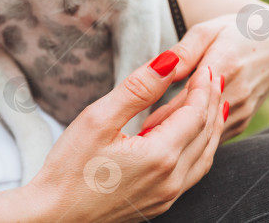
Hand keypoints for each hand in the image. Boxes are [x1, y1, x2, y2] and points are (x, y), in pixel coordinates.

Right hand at [21, 50, 224, 222]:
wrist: (54, 216)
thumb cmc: (69, 167)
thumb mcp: (98, 119)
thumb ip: (137, 89)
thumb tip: (169, 62)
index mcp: (160, 155)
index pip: (195, 114)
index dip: (203, 88)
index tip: (204, 67)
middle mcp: (172, 179)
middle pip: (206, 134)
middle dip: (212, 103)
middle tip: (214, 78)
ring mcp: (167, 196)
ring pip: (204, 156)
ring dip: (211, 127)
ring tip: (212, 104)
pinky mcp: (159, 204)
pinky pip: (193, 172)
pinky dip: (200, 148)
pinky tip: (193, 138)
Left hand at [142, 7, 268, 140]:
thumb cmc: (231, 32)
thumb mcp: (206, 31)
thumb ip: (184, 52)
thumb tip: (163, 67)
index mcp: (225, 66)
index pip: (188, 98)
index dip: (162, 115)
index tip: (139, 128)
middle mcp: (238, 93)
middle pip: (196, 119)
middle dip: (166, 133)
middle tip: (136, 144)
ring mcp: (243, 110)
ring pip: (206, 132)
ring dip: (179, 141)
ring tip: (147, 150)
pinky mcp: (243, 121)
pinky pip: (215, 137)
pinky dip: (194, 141)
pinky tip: (169, 147)